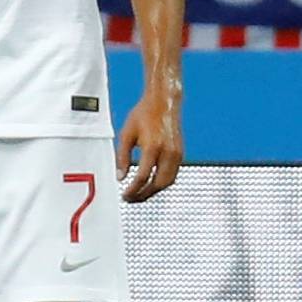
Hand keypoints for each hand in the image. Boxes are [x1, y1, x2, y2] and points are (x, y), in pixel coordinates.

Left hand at [116, 89, 182, 203]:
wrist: (164, 102)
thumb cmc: (144, 114)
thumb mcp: (126, 134)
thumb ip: (122, 157)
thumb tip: (120, 176)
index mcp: (153, 147)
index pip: (143, 176)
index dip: (133, 189)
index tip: (125, 195)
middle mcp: (168, 152)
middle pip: (159, 184)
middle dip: (145, 195)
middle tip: (131, 199)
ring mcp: (177, 154)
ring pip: (168, 182)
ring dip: (154, 191)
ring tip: (139, 195)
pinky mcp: (180, 154)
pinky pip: (172, 174)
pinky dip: (161, 182)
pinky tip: (150, 184)